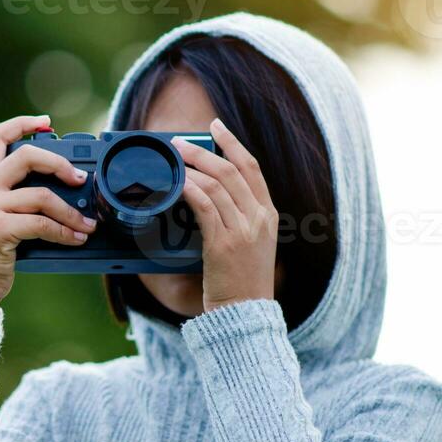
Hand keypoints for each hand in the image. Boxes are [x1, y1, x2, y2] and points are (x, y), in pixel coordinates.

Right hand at [0, 115, 96, 313]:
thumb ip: (18, 198)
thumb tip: (65, 190)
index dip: (23, 123)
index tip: (47, 123)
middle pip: (26, 156)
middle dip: (60, 163)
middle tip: (80, 179)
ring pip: (42, 195)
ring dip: (71, 212)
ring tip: (88, 225)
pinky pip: (42, 223)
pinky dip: (64, 232)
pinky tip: (76, 239)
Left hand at [173, 119, 278, 312]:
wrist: (245, 314)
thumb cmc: (242, 281)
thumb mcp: (252, 243)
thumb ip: (240, 217)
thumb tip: (210, 191)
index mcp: (268, 214)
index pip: (253, 168)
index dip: (233, 144)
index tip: (217, 127)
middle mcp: (259, 218)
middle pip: (232, 170)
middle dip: (205, 151)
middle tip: (180, 144)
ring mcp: (242, 230)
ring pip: (217, 184)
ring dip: (192, 167)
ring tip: (174, 161)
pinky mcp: (223, 244)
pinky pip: (205, 206)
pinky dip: (189, 190)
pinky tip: (176, 184)